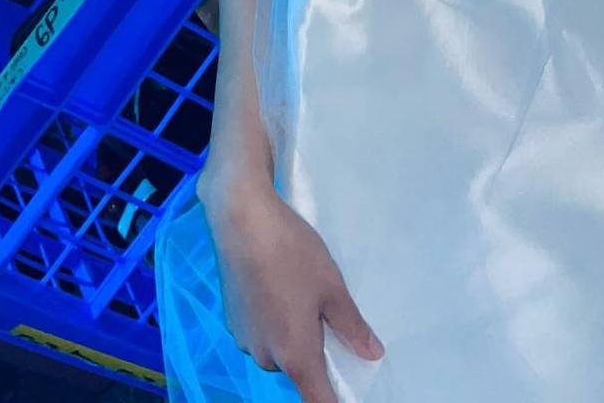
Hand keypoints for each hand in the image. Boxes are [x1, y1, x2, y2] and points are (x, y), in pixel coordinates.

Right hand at [201, 183, 384, 402]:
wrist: (241, 218)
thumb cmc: (293, 254)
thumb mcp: (332, 287)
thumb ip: (352, 326)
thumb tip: (372, 355)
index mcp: (295, 355)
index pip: (317, 400)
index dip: (335, 401)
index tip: (346, 393)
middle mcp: (266, 356)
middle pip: (297, 371)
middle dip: (313, 352)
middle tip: (325, 313)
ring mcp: (244, 338)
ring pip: (277, 349)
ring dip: (291, 334)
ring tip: (299, 291)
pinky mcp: (232, 319)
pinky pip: (261, 332)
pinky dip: (272, 319)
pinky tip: (276, 285)